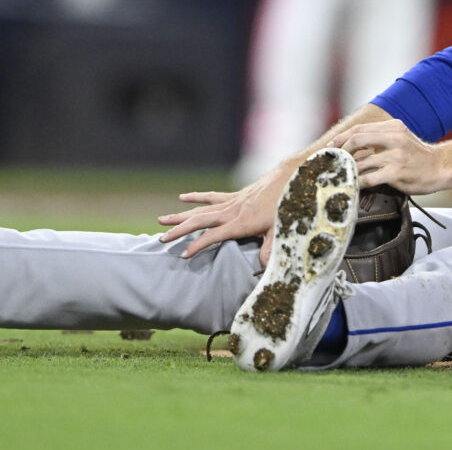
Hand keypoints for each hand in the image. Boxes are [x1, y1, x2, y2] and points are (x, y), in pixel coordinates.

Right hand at [156, 174, 285, 263]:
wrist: (289, 180)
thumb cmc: (286, 208)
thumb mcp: (280, 233)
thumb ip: (269, 252)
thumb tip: (262, 270)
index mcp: (241, 223)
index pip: (213, 236)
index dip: (197, 245)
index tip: (183, 254)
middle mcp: (232, 211)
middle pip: (200, 221)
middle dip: (180, 230)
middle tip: (162, 239)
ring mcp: (231, 202)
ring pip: (201, 209)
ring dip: (180, 215)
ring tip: (162, 220)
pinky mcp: (234, 196)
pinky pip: (211, 197)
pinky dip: (195, 197)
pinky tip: (182, 198)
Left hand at [328, 119, 446, 194]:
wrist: (440, 167)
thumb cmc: (417, 155)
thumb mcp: (400, 137)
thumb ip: (380, 137)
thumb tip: (353, 142)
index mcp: (393, 127)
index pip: (360, 129)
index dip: (342, 138)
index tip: (333, 146)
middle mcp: (394, 138)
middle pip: (357, 140)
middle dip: (342, 151)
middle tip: (335, 161)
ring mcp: (396, 156)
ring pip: (361, 162)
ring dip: (349, 170)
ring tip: (342, 175)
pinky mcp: (397, 173)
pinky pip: (369, 178)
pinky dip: (359, 182)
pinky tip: (355, 185)